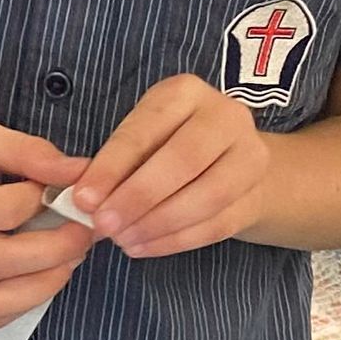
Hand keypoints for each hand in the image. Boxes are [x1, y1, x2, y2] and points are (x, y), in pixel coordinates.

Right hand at [0, 110, 91, 326]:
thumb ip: (26, 151)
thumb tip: (80, 172)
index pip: (0, 211)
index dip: (42, 201)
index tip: (59, 188)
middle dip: (57, 249)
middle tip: (84, 232)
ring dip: (44, 284)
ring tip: (69, 258)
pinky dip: (21, 300)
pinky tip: (39, 274)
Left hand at [71, 74, 273, 257]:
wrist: (233, 157)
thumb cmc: (170, 141)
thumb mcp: (142, 134)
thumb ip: (117, 161)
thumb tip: (85, 199)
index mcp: (185, 92)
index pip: (145, 131)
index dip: (111, 168)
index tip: (83, 199)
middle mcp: (226, 117)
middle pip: (183, 160)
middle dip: (138, 197)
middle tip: (104, 225)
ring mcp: (250, 157)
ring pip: (207, 196)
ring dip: (158, 224)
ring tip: (122, 240)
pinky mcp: (257, 195)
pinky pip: (218, 224)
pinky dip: (177, 240)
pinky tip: (145, 247)